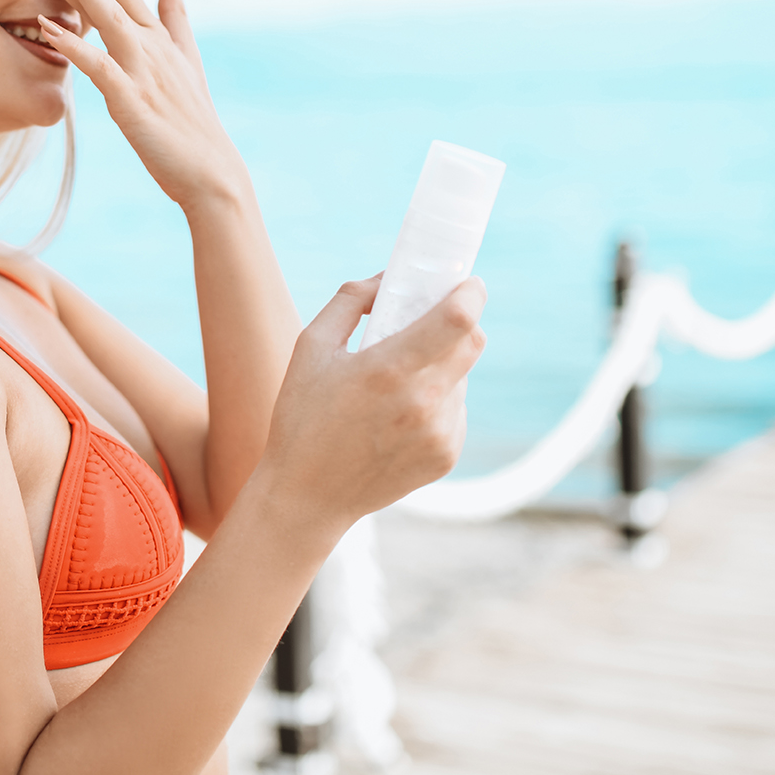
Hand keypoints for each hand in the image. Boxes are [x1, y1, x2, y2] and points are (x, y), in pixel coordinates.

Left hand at [18, 0, 244, 209]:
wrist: (212, 173)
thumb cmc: (194, 123)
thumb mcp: (188, 59)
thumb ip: (176, 15)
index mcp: (159, 38)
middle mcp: (151, 46)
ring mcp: (143, 71)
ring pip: (105, 18)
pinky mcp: (133, 100)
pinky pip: (99, 66)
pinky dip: (74, 45)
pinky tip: (47, 28)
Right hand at [262, 275, 484, 525]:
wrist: (307, 495)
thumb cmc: (302, 416)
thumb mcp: (311, 347)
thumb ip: (350, 300)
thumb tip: (386, 279)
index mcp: (388, 369)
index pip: (457, 319)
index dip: (470, 292)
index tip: (468, 282)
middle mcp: (422, 402)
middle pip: (472, 343)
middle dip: (461, 321)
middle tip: (435, 319)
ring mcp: (439, 433)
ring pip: (462, 377)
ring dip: (442, 365)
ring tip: (397, 382)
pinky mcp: (446, 455)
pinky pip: (456, 410)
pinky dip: (437, 401)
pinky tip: (399, 416)